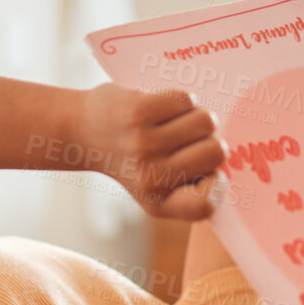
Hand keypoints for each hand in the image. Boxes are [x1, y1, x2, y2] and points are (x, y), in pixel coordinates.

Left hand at [80, 84, 225, 219]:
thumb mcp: (153, 188)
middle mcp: (151, 177)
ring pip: (206, 121)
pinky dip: (179, 100)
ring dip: (195, 116)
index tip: (204, 173)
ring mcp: (143, 143)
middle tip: (186, 139)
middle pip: (217, 152)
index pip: (205, 205)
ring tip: (172, 122)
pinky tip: (160, 108)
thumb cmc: (130, 159)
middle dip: (209, 140)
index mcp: (158, 201)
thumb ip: (189, 188)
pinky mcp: (138, 111)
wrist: (83, 131)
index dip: (216, 186)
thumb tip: (220, 170)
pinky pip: (187, 99)